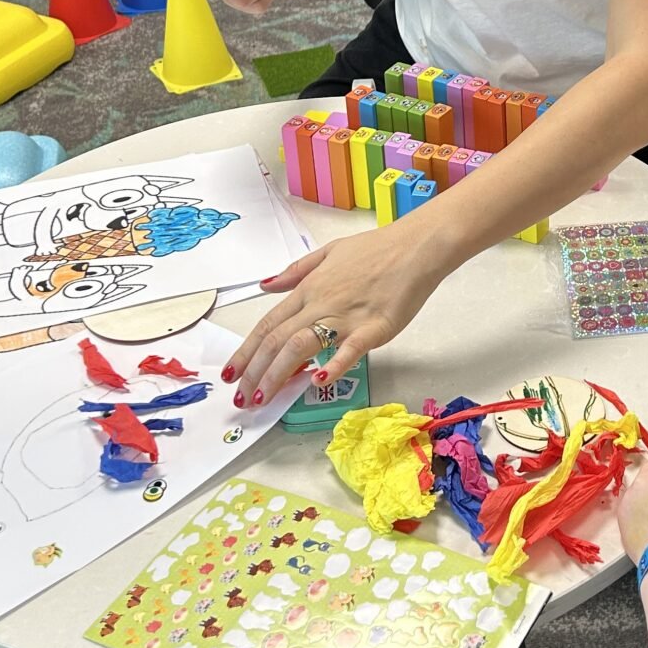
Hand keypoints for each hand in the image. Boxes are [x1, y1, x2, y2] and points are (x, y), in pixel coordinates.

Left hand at [224, 217, 446, 405]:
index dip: (246, 351)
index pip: (268, 325)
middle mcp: (320, 304)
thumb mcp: (328, 252)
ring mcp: (345, 317)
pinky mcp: (373, 328)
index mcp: (309, 289)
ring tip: (263, 398)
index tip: (232, 374)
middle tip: (241, 400)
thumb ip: (296, 271)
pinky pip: (349, 349)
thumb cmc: (377, 249)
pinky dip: (332, 366)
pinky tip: (318, 382)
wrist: (415, 247)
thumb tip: (266, 285)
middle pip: (277, 342)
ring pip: (301, 347)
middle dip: (254, 373)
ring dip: (278, 375)